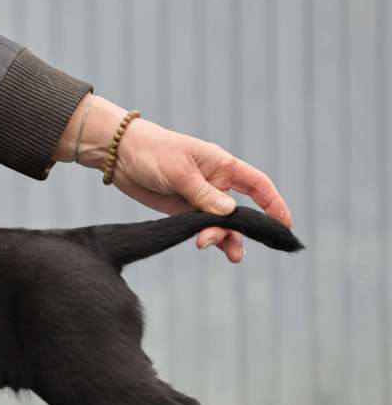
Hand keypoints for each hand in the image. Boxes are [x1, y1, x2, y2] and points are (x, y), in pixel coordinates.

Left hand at [56, 95, 291, 262]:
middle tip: (234, 250)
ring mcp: (199, 198)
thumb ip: (203, 193)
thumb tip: (229, 213)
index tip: (285, 224)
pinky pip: (200, 227)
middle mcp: (215, 183)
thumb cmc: (153, 152)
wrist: (120, 155)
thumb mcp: (180, 171)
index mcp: (223, 166)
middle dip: (241, 231)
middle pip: (239, 212)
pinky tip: (204, 246)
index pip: (258, 186)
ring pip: (220, 224)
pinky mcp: (181, 210)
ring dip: (223, 239)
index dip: (274, 204)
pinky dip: (206, 238)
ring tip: (222, 252)